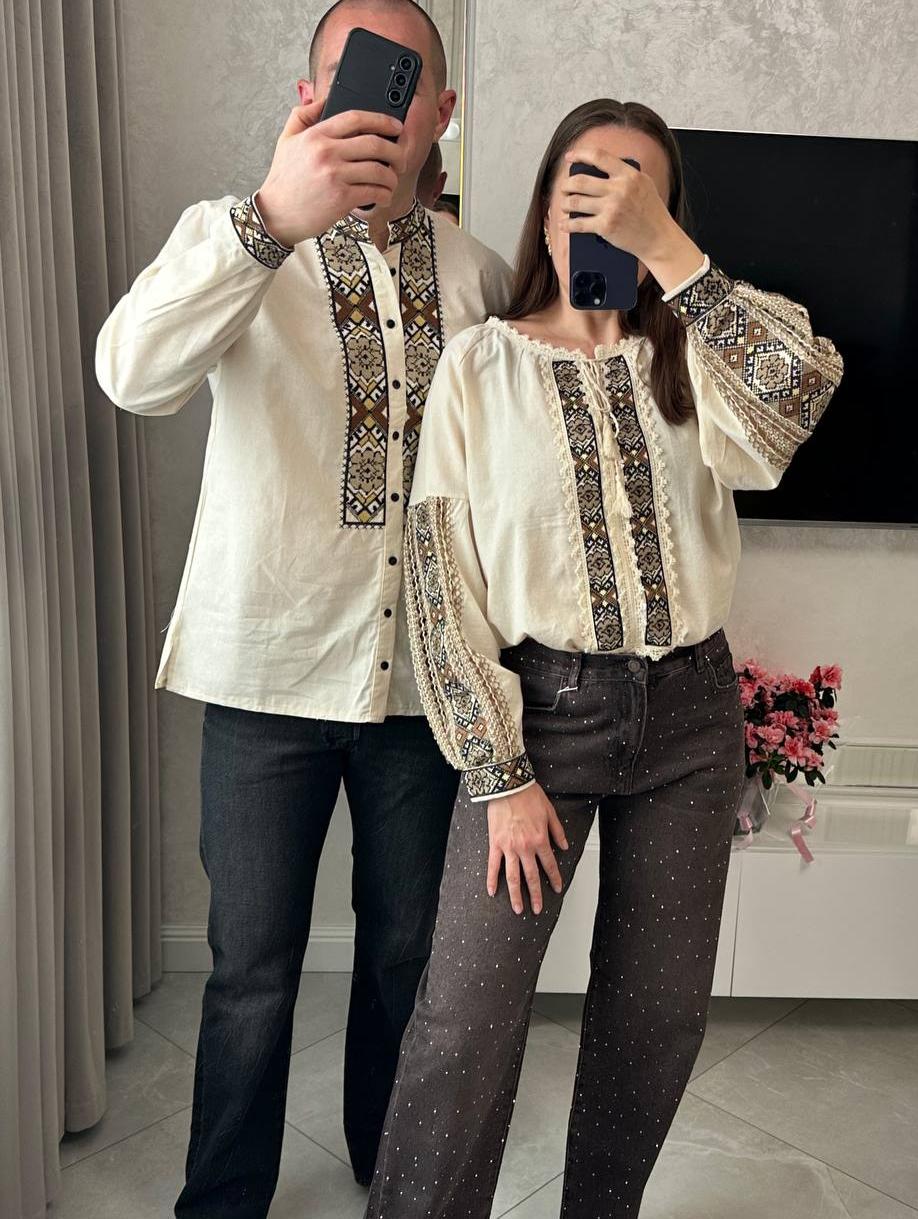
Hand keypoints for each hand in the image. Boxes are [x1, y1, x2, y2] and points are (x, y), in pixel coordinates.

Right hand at [254, 103, 407, 247]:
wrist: (276, 214)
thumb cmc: (284, 180)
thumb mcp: (286, 139)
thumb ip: (303, 114)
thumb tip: (322, 98)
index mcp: (316, 135)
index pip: (355, 118)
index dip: (381, 120)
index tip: (395, 126)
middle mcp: (327, 152)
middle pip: (374, 144)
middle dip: (395, 150)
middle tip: (400, 158)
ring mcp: (335, 176)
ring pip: (378, 169)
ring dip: (392, 176)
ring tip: (392, 180)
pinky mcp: (341, 198)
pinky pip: (373, 192)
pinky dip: (384, 194)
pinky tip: (384, 196)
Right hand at [486, 784, 568, 914]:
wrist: (508, 785)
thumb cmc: (528, 795)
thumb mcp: (550, 812)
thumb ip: (557, 831)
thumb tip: (564, 846)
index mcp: (540, 839)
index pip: (550, 865)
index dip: (554, 878)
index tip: (557, 889)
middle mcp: (525, 847)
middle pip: (532, 877)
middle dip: (536, 895)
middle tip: (537, 909)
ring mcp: (509, 847)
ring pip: (513, 877)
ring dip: (516, 895)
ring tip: (518, 908)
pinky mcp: (495, 843)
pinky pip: (493, 865)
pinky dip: (492, 879)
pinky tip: (492, 892)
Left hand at [558, 148, 703, 292]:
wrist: (658, 238)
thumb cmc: (652, 213)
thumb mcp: (643, 185)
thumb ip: (624, 175)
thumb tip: (600, 168)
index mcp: (629, 175)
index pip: (599, 157)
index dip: (580, 154)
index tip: (569, 157)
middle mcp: (619, 189)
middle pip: (580, 181)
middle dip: (566, 185)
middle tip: (564, 188)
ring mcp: (611, 208)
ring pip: (576, 202)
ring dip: (565, 204)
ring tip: (564, 205)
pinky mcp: (605, 226)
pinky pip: (578, 224)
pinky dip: (567, 224)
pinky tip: (564, 224)